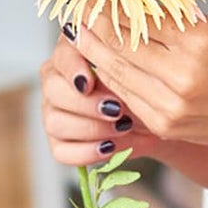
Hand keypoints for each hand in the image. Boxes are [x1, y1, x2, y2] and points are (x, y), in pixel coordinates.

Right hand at [40, 32, 162, 167]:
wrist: (155, 119)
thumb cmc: (141, 86)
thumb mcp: (135, 70)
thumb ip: (119, 62)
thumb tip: (111, 58)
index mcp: (71, 55)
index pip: (62, 57)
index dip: (73, 70)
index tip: (89, 83)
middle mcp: (55, 82)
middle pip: (53, 90)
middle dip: (86, 103)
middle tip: (117, 109)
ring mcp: (53, 113)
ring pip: (55, 122)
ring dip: (91, 128)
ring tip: (121, 127)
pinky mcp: (59, 143)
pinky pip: (61, 151)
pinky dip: (86, 152)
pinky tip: (109, 147)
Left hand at [68, 9, 207, 156]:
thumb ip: (175, 19)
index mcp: (197, 43)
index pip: (140, 18)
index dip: (110, 4)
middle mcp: (181, 76)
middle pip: (120, 45)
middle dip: (93, 25)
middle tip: (76, 9)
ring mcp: (170, 105)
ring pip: (116, 71)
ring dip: (93, 50)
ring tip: (78, 31)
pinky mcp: (164, 125)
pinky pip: (126, 94)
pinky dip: (110, 75)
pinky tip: (98, 60)